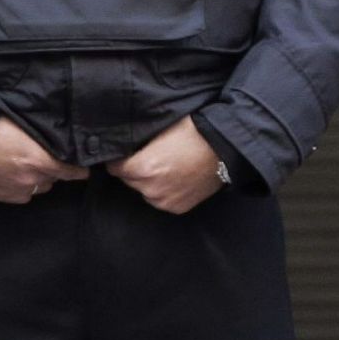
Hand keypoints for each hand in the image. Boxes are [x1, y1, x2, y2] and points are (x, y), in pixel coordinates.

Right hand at [0, 117, 88, 203]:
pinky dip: (18, 185)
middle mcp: (31, 181)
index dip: (79, 167)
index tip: (81, 164)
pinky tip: (8, 173)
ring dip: (34, 179)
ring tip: (22, 165)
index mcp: (40, 161)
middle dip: (51, 169)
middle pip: (54, 179)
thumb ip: (40, 135)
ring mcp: (14, 192)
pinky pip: (18, 194)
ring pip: (36, 188)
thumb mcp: (18, 123)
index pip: (73, 171)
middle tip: (42, 155)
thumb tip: (53, 137)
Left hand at [107, 115, 222, 214]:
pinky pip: (160, 200)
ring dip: (147, 182)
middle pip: (128, 180)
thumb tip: (122, 145)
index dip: (119, 159)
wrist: (224, 148)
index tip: (126, 153)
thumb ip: (136, 144)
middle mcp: (150, 189)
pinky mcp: (178, 208)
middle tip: (146, 158)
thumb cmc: (190, 133)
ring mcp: (165, 201)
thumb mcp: (157, 131)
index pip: (114, 167)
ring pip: (143, 191)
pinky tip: (173, 178)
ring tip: (162, 168)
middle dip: (133, 170)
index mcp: (141, 168)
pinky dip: (162, 191)